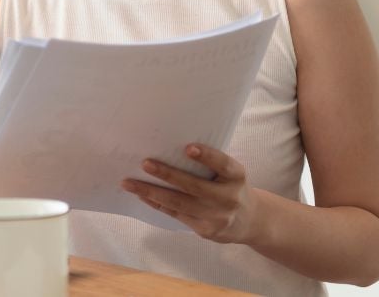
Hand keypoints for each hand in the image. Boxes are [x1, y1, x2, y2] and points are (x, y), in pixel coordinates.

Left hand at [121, 144, 261, 244]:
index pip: (223, 164)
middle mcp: (229, 197)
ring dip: (150, 191)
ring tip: (128, 182)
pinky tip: (141, 194)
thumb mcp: (230, 173)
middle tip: (145, 163)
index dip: (207, 156)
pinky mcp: (205, 230)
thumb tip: (168, 147)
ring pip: (178, 203)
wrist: (250, 221)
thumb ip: (210, 164)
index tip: (188, 147)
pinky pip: (175, 214)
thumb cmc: (231, 187)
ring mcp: (216, 216)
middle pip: (194, 186)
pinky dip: (156, 203)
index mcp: (236, 176)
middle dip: (167, 174)